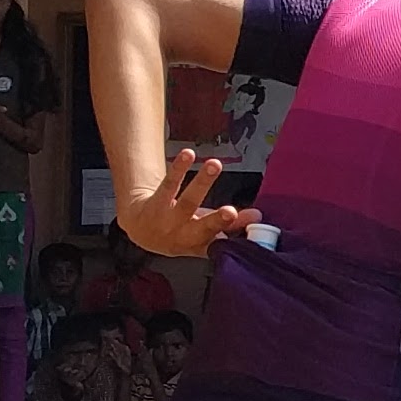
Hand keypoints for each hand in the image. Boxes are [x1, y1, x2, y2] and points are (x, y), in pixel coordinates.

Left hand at [116, 151, 258, 259]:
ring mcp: (167, 221)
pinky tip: (189, 154)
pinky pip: (169, 184)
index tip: (250, 224)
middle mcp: (183, 237)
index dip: (233, 234)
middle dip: (218, 220)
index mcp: (200, 246)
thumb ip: (232, 224)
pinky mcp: (155, 202)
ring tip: (215, 164)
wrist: (143, 231)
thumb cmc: (182, 231)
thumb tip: (257, 215)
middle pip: (202, 227)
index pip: (220, 241)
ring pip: (187, 201)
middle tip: (231, 212)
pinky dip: (179, 168)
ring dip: (202, 182)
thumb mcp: (207, 231)